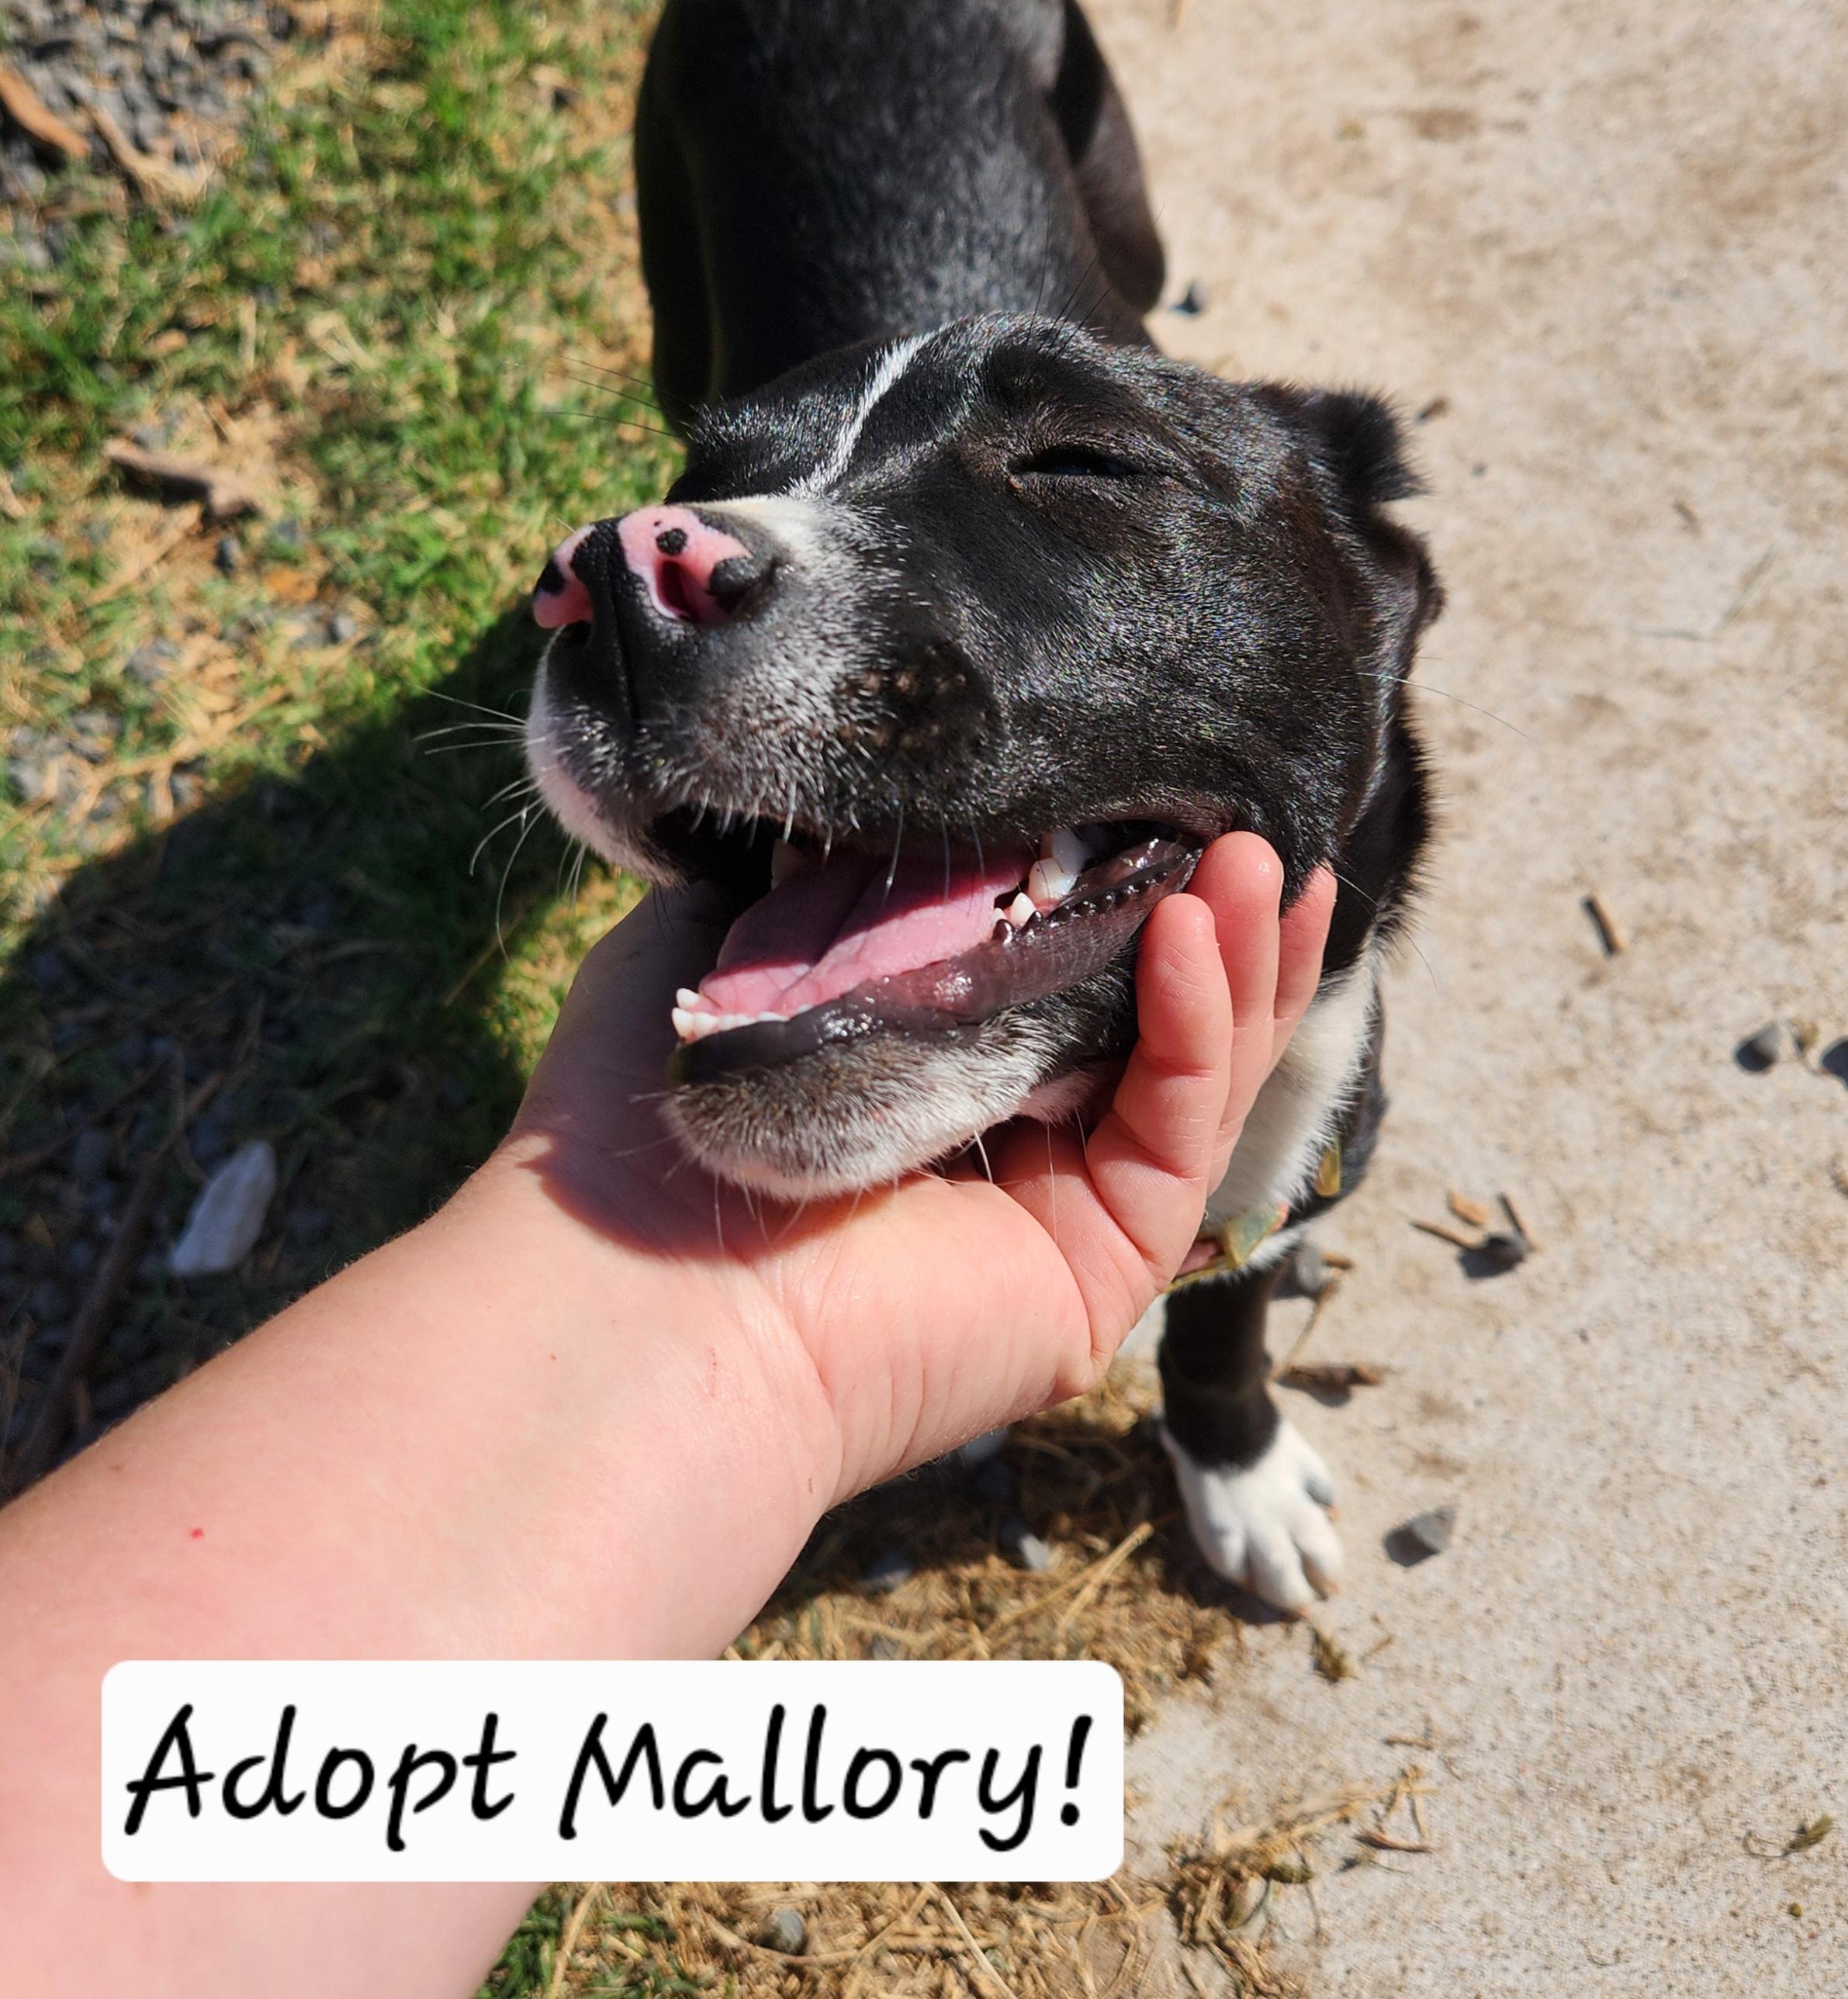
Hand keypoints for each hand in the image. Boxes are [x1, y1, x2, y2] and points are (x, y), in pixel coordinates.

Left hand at [504, 834, 1334, 1504]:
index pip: (1059, 975)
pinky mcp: (1098, 1272)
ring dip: (1243, 962)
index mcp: (922, 1077)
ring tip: (1268, 859)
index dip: (1121, 888)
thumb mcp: (721, 944)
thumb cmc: (640, 1121)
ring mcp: (1061, 1218)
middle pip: (1158, 1027)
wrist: (633, 1287)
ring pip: (1195, 1078)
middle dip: (1220, 921)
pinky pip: (1173, 1131)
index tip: (1159, 790)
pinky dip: (1197, 1024)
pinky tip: (1193, 929)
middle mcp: (1004, 1151)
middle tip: (1256, 825)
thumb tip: (892, 803)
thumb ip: (817, 876)